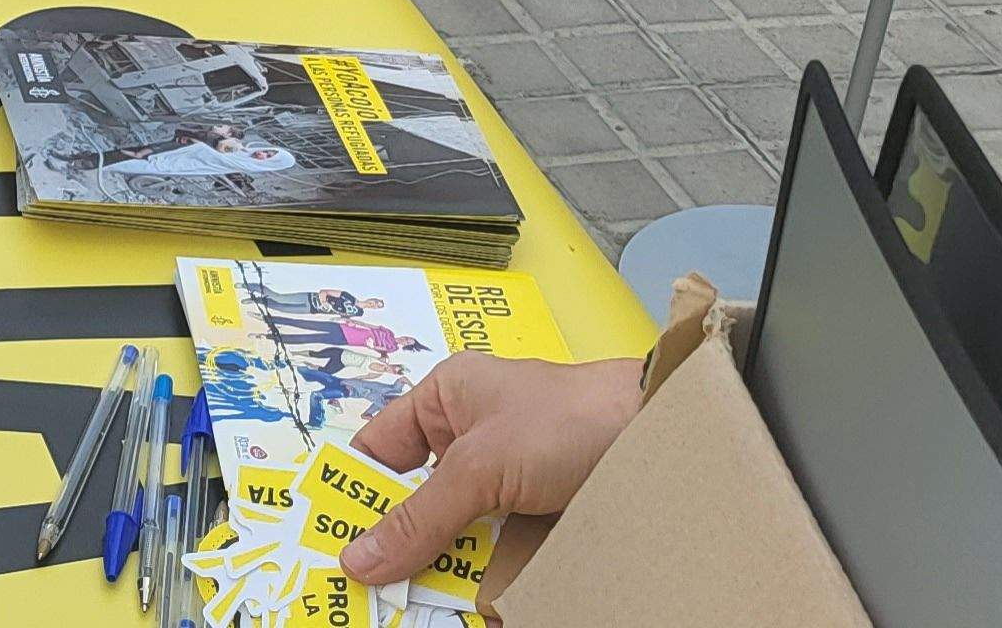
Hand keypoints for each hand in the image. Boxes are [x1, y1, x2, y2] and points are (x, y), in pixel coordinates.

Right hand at [338, 356, 646, 585]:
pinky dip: (485, 574)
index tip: (335, 540)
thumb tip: (358, 558)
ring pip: (457, 528)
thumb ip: (418, 518)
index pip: (379, 447)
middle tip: (376, 584)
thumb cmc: (570, 421)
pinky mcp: (540, 510)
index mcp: (446, 399)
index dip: (356, 490)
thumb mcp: (480, 469)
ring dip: (443, 563)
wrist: (665, 439)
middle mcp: (473, 435)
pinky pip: (497, 546)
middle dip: (399, 540)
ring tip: (418, 600)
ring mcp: (509, 476)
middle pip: (417, 497)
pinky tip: (472, 601)